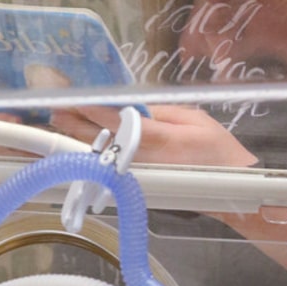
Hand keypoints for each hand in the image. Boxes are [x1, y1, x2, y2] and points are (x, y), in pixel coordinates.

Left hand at [50, 103, 257, 167]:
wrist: (231, 185)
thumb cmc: (216, 147)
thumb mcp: (193, 117)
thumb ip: (159, 111)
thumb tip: (129, 106)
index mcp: (162, 140)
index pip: (120, 123)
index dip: (94, 112)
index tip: (73, 100)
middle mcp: (146, 160)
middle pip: (103, 142)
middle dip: (76, 126)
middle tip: (55, 111)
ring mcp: (141, 175)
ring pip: (102, 156)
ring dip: (78, 140)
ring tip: (59, 124)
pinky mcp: (139, 185)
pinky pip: (110, 167)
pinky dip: (92, 155)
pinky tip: (77, 145)